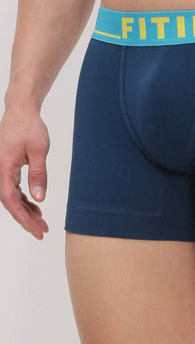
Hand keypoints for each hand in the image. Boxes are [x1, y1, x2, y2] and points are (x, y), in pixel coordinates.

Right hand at [0, 105, 49, 239]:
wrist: (21, 111)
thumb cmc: (29, 127)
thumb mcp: (38, 150)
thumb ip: (38, 174)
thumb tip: (39, 199)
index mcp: (3, 168)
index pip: (10, 200)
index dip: (23, 218)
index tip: (36, 230)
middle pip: (10, 202)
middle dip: (26, 219)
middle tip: (42, 232)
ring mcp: (2, 170)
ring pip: (11, 197)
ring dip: (25, 211)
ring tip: (41, 222)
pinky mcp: (7, 168)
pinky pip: (13, 189)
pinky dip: (24, 199)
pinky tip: (35, 207)